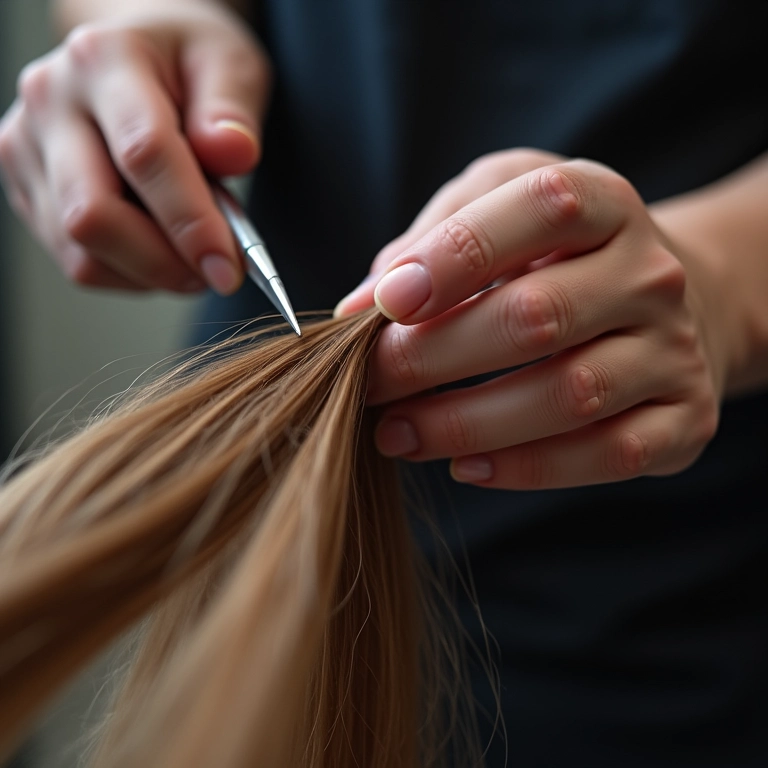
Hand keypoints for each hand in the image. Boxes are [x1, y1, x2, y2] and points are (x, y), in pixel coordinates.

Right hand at [0, 1, 269, 293]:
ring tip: (193, 256)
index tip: (227, 265)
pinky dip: (130, 274)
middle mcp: (52, 101)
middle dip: (165, 263)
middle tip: (218, 273)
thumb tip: (234, 152)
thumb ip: (234, 109)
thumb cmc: (187, 63)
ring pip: (82, 252)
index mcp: (106, 60)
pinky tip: (159, 249)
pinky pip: (78, 262)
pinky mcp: (26, 189)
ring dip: (151, 274)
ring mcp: (28, 148)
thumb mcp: (230, 64)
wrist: (138, 57)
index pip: (144, 153)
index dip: (190, 221)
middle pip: (94, 215)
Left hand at [340, 150, 726, 488]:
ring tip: (396, 433)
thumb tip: (359, 309)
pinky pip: (607, 455)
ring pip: (569, 395)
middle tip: (369, 382)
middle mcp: (651, 274)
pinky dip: (527, 469)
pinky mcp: (684, 418)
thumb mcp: (497, 211)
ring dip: (465, 422)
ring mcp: (674, 350)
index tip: (383, 303)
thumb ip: (428, 243)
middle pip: (537, 315)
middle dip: (433, 356)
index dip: (457, 253)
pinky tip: (465, 466)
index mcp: (605, 204)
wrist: (665, 306)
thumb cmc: (556, 258)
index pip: (542, 208)